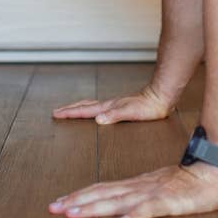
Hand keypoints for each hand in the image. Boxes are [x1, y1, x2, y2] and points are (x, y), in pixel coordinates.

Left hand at [49, 162, 217, 217]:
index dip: (80, 196)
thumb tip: (117, 210)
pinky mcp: (169, 201)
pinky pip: (151, 209)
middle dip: (77, 202)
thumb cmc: (186, 184)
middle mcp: (138, 188)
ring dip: (96, 207)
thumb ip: (137, 198)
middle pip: (103, 194)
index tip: (59, 203)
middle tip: (54, 208)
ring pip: (119, 201)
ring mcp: (153, 193)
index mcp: (135, 185)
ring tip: (75, 213)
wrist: (212, 172)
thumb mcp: (155, 190)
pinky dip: (137, 214)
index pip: (101, 189)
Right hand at [53, 84, 172, 123]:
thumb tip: (98, 120)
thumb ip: (115, 115)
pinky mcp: (120, 107)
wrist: (161, 98)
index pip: (85, 110)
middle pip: (85, 106)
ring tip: (70, 110)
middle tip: (57, 111)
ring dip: (78, 108)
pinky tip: (94, 113)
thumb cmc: (149, 107)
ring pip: (91, 106)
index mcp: (108, 107)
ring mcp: (114, 105)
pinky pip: (100, 108)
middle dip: (70, 109)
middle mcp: (109, 105)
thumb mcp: (131, 113)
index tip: (57, 114)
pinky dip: (90, 109)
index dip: (70, 113)